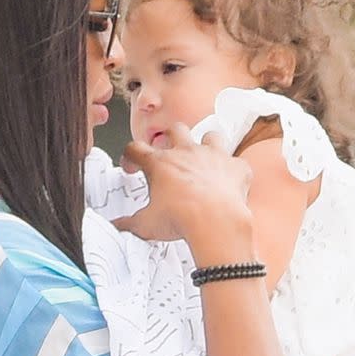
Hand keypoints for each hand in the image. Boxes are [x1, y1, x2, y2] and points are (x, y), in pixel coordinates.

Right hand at [113, 123, 253, 255]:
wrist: (215, 222)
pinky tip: (229, 181)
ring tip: (203, 159)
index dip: (130, 156)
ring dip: (207, 145)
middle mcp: (186, 153)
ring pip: (210, 136)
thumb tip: (118, 226)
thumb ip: (129, 223)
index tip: (132, 165)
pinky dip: (233, 171)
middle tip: (169, 152)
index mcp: (160, 163)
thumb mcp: (146, 224)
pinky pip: (237, 163)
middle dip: (170, 137)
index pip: (136, 148)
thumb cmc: (181, 219)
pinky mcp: (235, 167)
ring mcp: (213, 156)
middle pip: (175, 129)